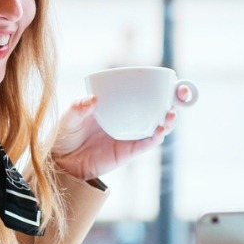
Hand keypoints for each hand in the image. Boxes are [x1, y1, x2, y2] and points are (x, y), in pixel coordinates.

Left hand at [51, 87, 191, 180]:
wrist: (62, 162)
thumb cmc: (66, 135)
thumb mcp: (69, 117)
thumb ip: (78, 107)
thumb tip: (92, 99)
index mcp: (120, 105)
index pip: (146, 93)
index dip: (164, 87)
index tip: (174, 81)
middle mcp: (130, 119)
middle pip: (159, 109)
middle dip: (175, 102)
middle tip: (181, 95)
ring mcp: (131, 135)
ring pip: (158, 127)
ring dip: (168, 121)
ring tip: (170, 116)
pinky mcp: (128, 152)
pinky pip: (145, 144)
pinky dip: (154, 138)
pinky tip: (159, 131)